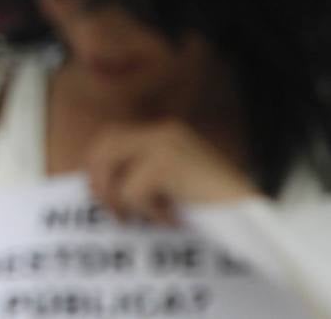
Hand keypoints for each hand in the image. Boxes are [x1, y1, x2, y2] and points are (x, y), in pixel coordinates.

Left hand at [85, 120, 259, 225]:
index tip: (101, 196)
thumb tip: (96, 183)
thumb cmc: (214, 207)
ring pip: (111, 171)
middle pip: (102, 149)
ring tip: (150, 217)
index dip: (97, 166)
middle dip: (99, 183)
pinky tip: (173, 218)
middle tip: (117, 214)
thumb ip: (141, 172)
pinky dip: (149, 213)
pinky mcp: (166, 165)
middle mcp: (161, 131)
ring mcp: (164, 145)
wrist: (254, 219)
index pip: (109, 138)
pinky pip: (131, 193)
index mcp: (163, 132)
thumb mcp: (173, 182)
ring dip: (122, 201)